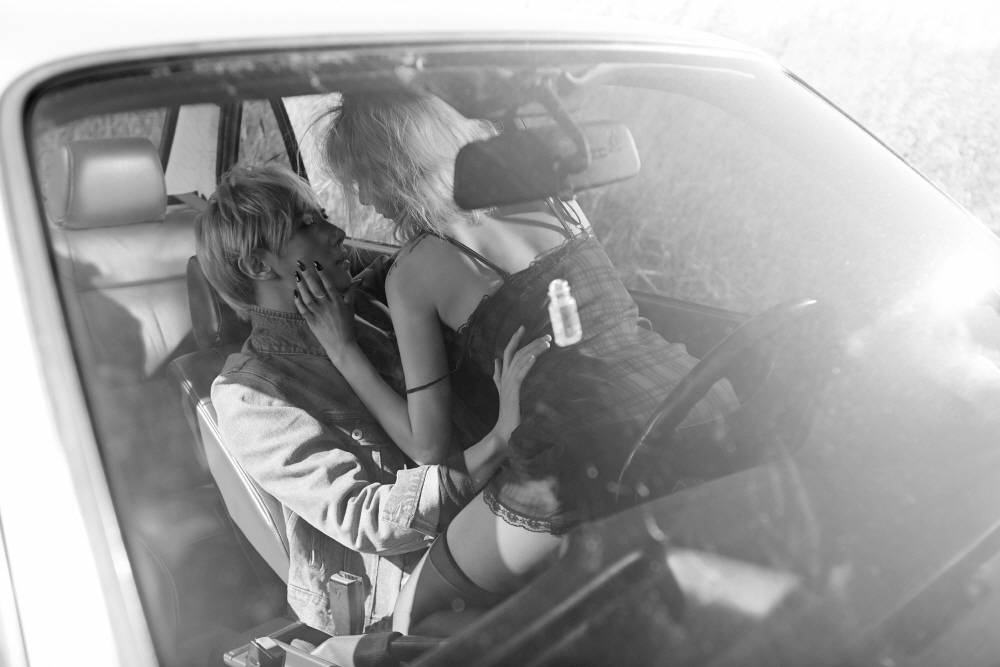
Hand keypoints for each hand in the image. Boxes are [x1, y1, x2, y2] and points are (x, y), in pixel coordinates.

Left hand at [293, 261, 358, 364]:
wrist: (342, 345)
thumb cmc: (347, 326)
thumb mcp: (351, 309)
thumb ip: (351, 293)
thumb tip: (357, 280)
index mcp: (338, 303)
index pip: (329, 285)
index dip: (322, 273)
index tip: (316, 263)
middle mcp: (327, 307)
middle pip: (316, 288)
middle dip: (308, 275)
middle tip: (301, 265)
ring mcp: (319, 314)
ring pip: (307, 297)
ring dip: (301, 286)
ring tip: (297, 276)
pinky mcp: (312, 322)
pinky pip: (303, 310)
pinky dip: (298, 301)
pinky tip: (295, 293)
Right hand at [492, 326, 550, 441]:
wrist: (503, 432)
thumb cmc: (507, 414)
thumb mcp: (502, 390)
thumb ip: (498, 375)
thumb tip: (495, 361)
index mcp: (503, 376)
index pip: (508, 352)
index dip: (515, 339)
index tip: (523, 327)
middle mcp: (505, 378)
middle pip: (515, 353)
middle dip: (530, 342)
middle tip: (546, 335)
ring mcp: (508, 385)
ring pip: (520, 361)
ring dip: (533, 350)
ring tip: (547, 343)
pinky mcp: (513, 393)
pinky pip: (520, 375)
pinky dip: (527, 365)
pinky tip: (534, 358)